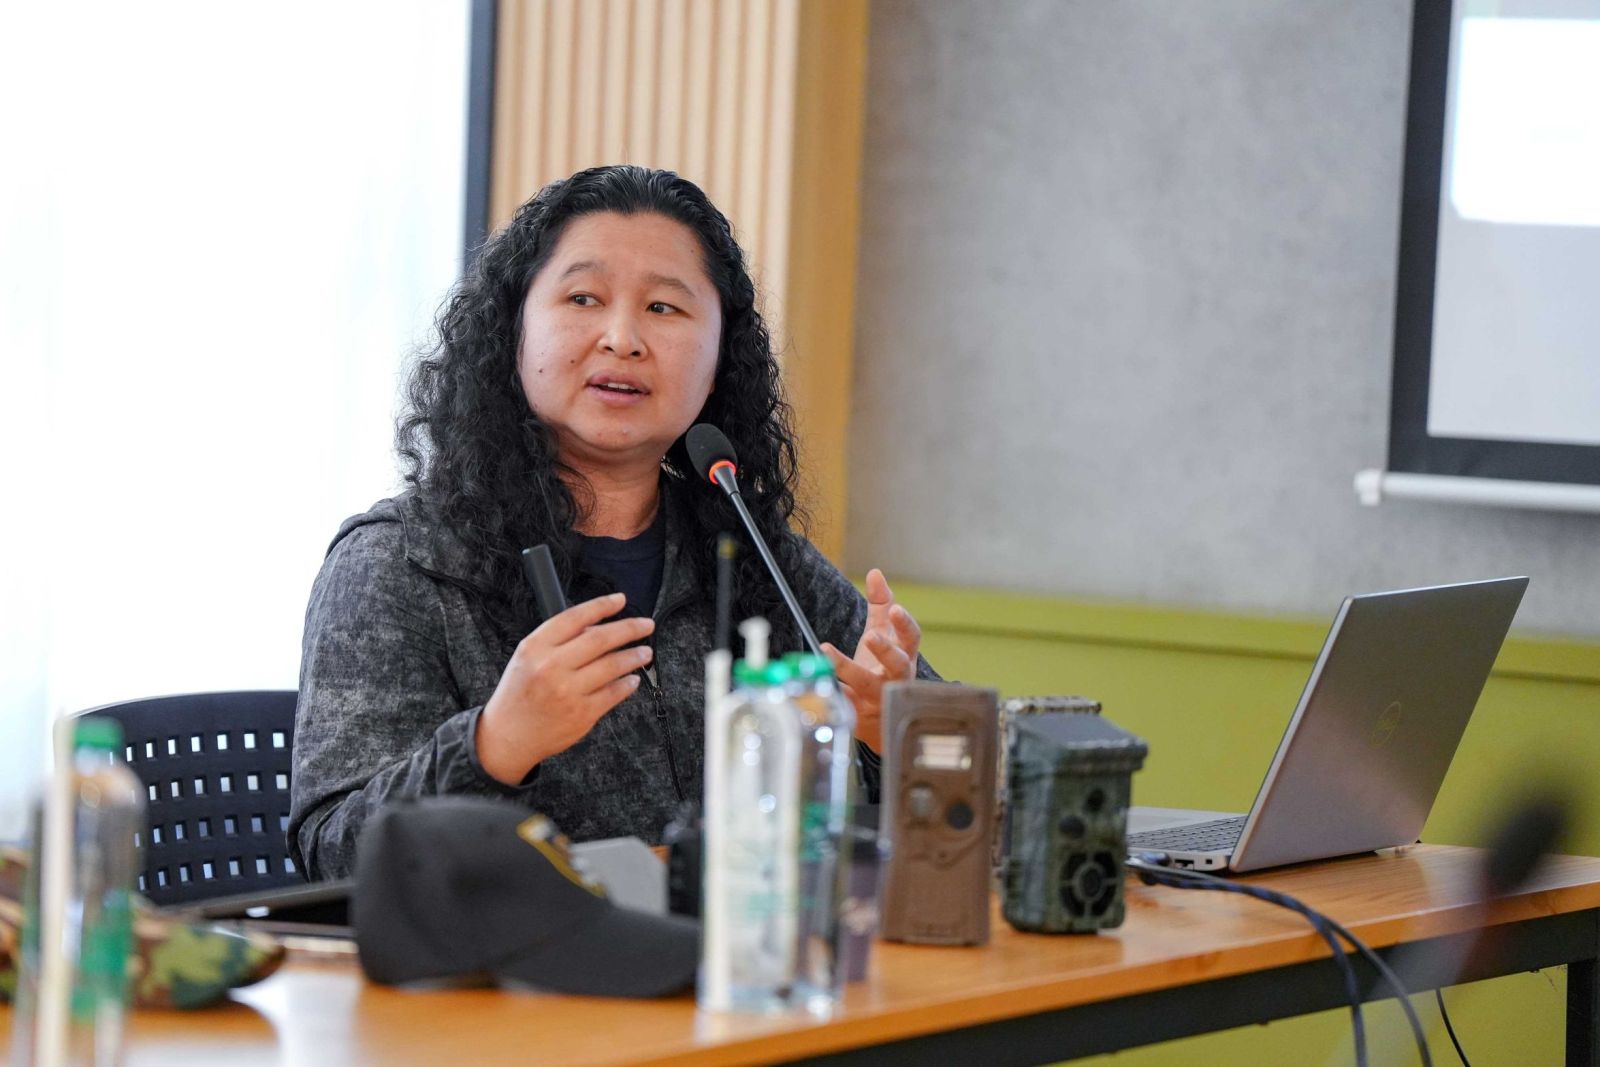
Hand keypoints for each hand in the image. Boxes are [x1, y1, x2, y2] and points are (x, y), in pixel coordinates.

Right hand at [477, 592, 653, 784]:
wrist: (508, 735)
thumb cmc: (519, 694)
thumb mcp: (527, 658)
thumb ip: (558, 640)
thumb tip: (597, 625)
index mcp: (535, 647)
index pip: (575, 617)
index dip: (602, 605)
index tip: (620, 600)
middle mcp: (551, 666)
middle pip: (600, 638)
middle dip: (629, 628)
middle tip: (646, 625)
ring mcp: (568, 691)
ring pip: (612, 665)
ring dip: (634, 656)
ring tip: (645, 652)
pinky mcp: (582, 714)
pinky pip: (614, 693)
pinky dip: (627, 684)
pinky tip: (633, 679)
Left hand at [821, 569, 921, 753]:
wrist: (881, 719)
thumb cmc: (883, 669)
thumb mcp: (884, 635)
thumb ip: (881, 605)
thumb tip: (876, 573)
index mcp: (903, 655)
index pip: (911, 638)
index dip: (905, 624)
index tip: (896, 609)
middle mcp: (894, 677)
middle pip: (897, 663)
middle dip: (886, 649)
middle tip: (871, 636)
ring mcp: (877, 696)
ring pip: (865, 684)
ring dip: (847, 667)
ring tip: (827, 650)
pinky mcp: (858, 713)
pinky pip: (843, 703)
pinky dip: (833, 692)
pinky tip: (819, 682)